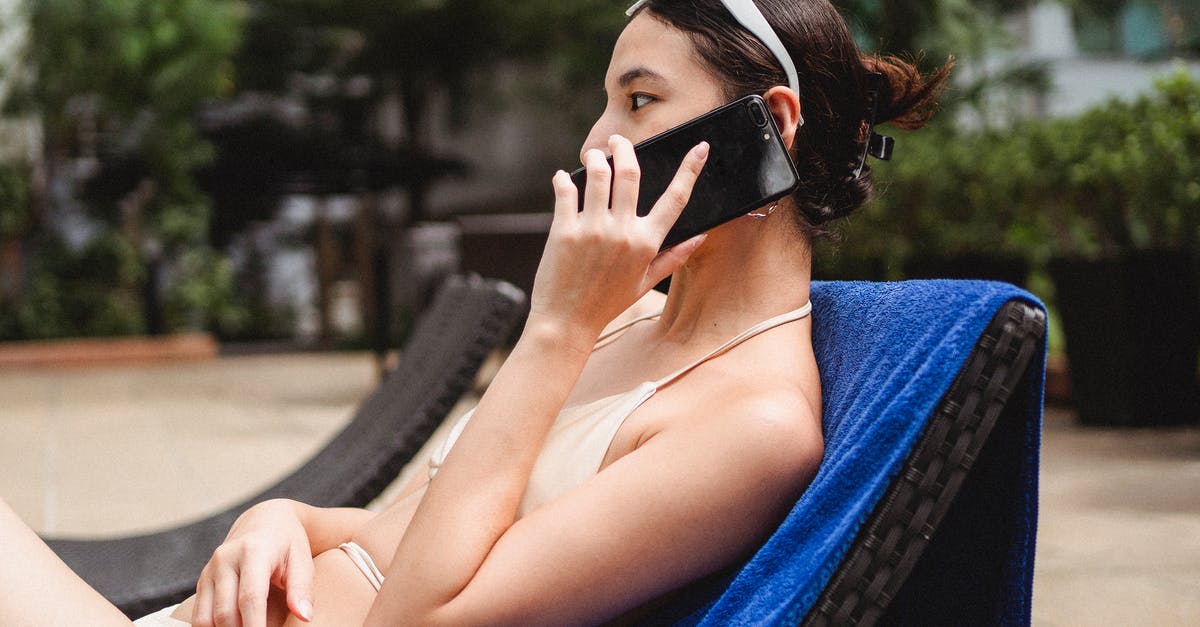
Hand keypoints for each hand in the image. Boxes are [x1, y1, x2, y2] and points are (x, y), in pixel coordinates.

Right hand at [192, 499, 313, 626]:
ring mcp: (210, 570)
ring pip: (206, 618)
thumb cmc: (288, 543)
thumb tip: (305, 617)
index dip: (255, 626)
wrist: (265, 520)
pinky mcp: (202, 580)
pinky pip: (199, 616)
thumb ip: (302, 588)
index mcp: (253, 552)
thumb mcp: (302, 559)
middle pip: (226, 612)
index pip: (250, 597)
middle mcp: (225, 559)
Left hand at [531, 134, 708, 338]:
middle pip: (630, 172)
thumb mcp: (645, 283)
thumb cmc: (607, 303)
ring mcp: (592, 230)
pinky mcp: (564, 231)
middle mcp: (622, 232)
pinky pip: (565, 191)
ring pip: (598, 174)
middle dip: (624, 148)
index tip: (700, 148)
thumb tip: (699, 237)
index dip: (691, 170)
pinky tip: (563, 178)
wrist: (566, 322)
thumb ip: (673, 257)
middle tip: (618, 141)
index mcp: (646, 244)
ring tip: (593, 156)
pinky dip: (563, 179)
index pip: (675, 199)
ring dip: (595, 158)